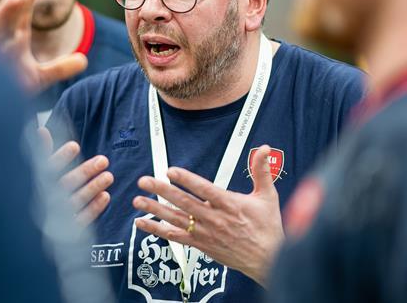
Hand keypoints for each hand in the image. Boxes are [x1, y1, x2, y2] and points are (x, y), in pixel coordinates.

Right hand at [0, 0, 87, 92]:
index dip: (26, 1)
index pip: (20, 17)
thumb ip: (60, 68)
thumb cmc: (12, 89)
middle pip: (6, 22)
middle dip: (14, 7)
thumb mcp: (40, 78)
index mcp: (14, 42)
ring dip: (1, 20)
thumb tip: (83, 60)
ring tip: (10, 2)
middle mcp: (0, 47)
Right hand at [40, 127, 112, 225]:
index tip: (74, 146)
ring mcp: (56, 216)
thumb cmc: (42, 190)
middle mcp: (45, 200)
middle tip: (104, 160)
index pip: (47, 169)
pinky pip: (81, 219)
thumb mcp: (41, 171)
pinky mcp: (66, 229)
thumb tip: (40, 130)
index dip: (61, 158)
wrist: (34, 229)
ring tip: (109, 176)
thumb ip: (42, 152)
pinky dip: (94, 208)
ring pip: (75, 201)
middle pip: (66, 184)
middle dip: (85, 171)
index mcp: (39, 183)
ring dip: (93, 187)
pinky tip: (106, 196)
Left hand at [132, 145, 283, 285]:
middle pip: (184, 203)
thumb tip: (266, 148)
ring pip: (176, 219)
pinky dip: (157, 230)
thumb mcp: (268, 196)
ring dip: (155, 209)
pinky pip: (175, 237)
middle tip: (144, 181)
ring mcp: (206, 233)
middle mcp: (215, 219)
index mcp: (230, 205)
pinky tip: (142, 223)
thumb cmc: (267, 227)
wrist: (268, 259)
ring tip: (138, 200)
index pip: (204, 190)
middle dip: (162, 191)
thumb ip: (262, 171)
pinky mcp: (201, 244)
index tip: (171, 171)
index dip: (187, 180)